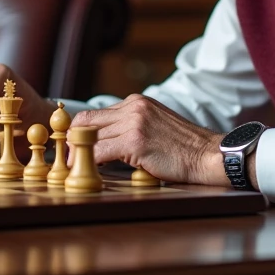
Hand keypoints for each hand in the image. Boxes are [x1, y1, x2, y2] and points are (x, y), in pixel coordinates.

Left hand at [70, 94, 225, 185]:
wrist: (209, 155)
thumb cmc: (185, 148)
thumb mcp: (156, 126)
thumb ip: (132, 127)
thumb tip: (105, 144)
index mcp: (137, 102)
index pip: (95, 114)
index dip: (79, 131)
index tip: (71, 147)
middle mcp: (134, 106)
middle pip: (86, 121)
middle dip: (72, 141)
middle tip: (65, 160)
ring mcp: (134, 122)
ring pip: (90, 136)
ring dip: (78, 154)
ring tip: (73, 169)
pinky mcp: (135, 141)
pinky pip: (100, 151)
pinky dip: (89, 162)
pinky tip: (87, 172)